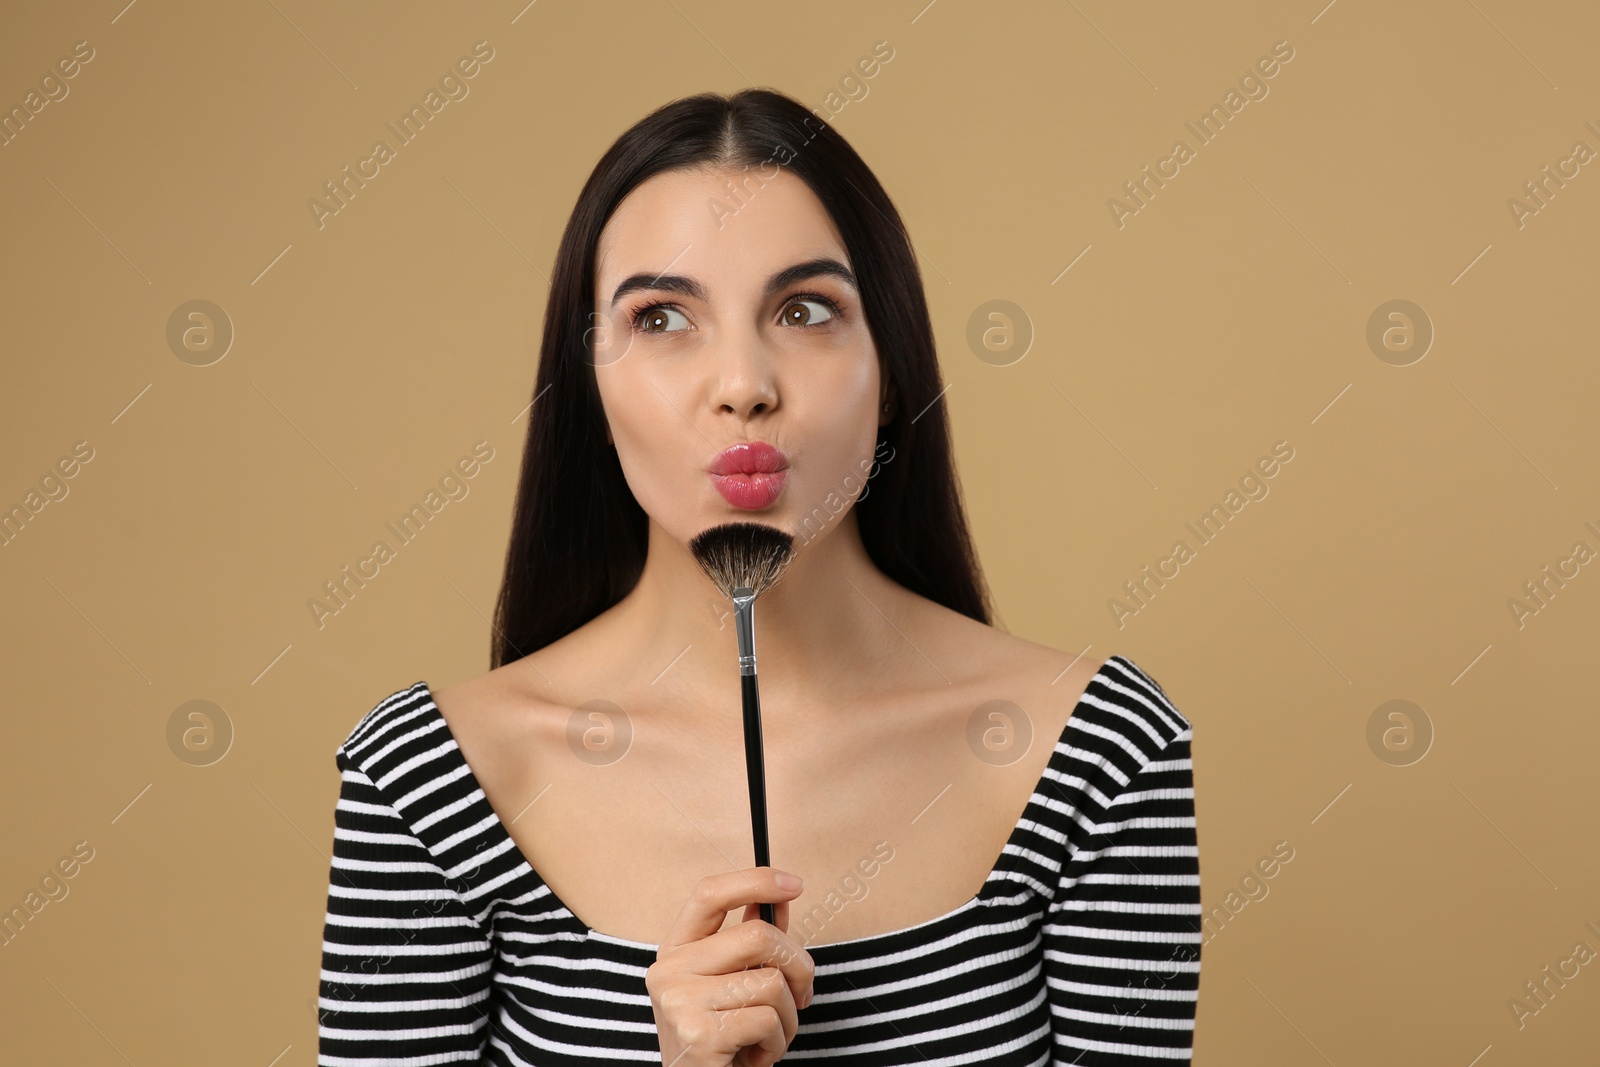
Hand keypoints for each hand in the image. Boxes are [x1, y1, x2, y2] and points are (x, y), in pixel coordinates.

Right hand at [646, 867, 815, 1066]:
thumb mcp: (734, 985)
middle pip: (756, 935)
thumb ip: (753, 944)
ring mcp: (680, 1003)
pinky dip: (776, 1042)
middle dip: (798, 966)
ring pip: (770, 982)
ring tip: (768, 1036)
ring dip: (788, 1015)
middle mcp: (669, 971)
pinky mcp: (699, 1036)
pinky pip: (767, 1019)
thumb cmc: (723, 1042)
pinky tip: (754, 1057)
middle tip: (802, 995)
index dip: (755, 881)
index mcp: (675, 951)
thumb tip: (779, 900)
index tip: (795, 884)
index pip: (709, 893)